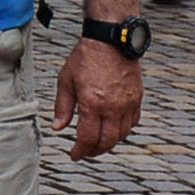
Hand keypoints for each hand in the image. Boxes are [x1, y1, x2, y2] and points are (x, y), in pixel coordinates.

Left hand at [50, 33, 141, 159]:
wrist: (111, 39)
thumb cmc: (86, 57)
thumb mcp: (66, 81)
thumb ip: (63, 107)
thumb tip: (58, 127)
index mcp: (92, 103)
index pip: (88, 138)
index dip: (80, 151)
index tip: (74, 155)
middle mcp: (112, 106)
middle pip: (107, 142)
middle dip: (95, 151)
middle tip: (86, 152)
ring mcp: (127, 103)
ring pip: (122, 135)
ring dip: (109, 143)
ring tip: (98, 144)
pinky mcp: (137, 97)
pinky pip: (133, 122)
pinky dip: (124, 130)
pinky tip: (114, 129)